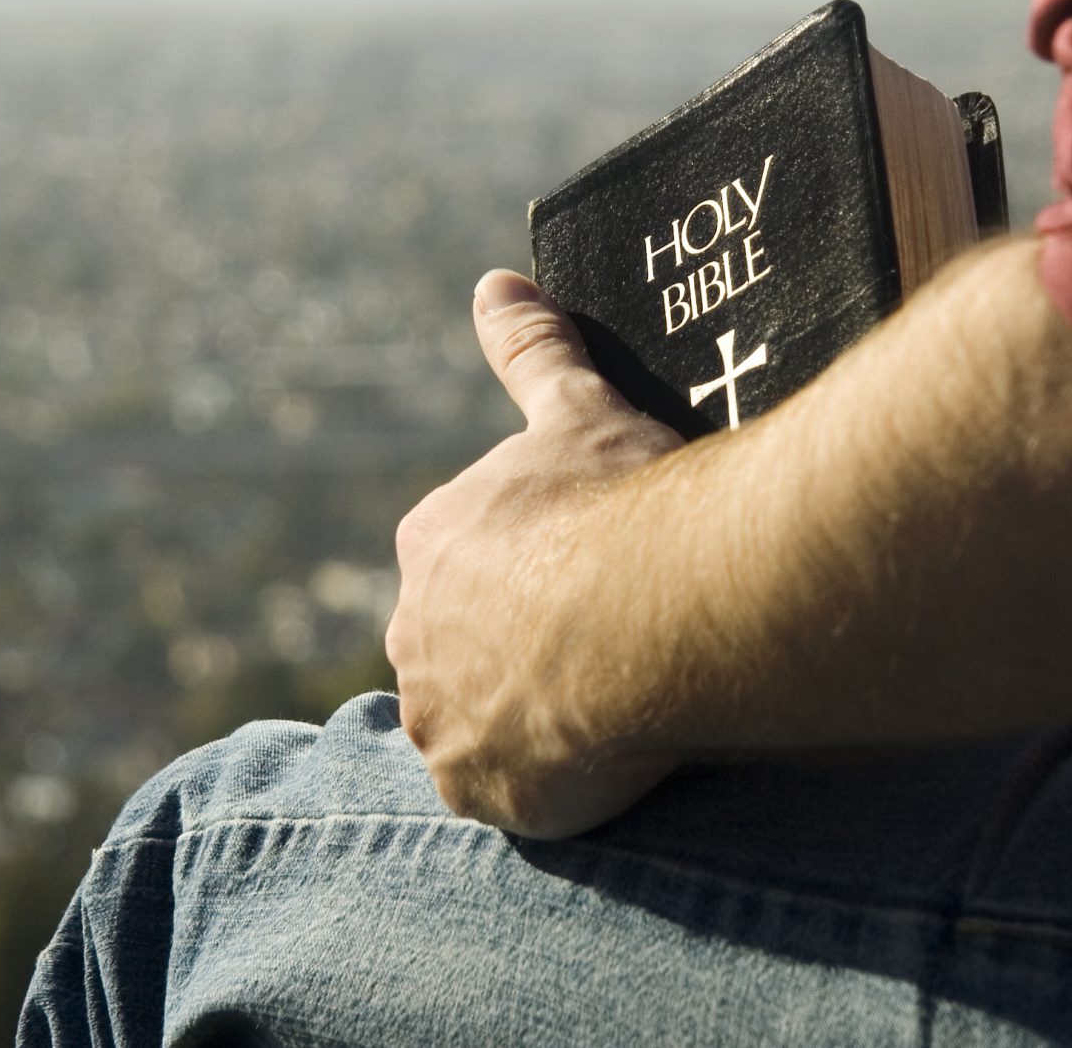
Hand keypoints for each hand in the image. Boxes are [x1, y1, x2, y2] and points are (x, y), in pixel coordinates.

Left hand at [386, 269, 687, 837]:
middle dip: (525, 644)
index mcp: (433, 537)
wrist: (658, 609)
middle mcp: (412, 628)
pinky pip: (501, 790)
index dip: (535, 567)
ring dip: (529, 714)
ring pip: (478, 718)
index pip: (468, 559)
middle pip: (466, 643)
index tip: (593, 571)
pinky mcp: (474, 787)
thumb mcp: (579, 408)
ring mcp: (438, 715)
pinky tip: (601, 756)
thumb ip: (532, 350)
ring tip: (613, 699)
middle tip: (612, 638)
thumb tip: (496, 280)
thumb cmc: (624, 501)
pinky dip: (543, 779)